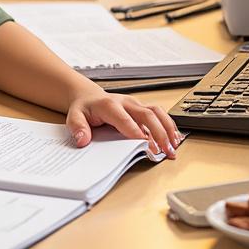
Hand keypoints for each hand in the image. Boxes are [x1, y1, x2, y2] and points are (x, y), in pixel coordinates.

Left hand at [65, 87, 181, 158]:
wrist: (89, 97)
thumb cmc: (84, 108)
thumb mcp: (74, 116)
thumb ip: (78, 128)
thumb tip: (83, 140)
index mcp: (109, 105)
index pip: (125, 119)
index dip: (136, 132)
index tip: (147, 146)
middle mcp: (126, 102)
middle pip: (147, 114)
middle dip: (159, 133)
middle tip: (166, 151)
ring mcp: (136, 104)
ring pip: (157, 112)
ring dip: (168, 129)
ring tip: (174, 146)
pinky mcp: (142, 108)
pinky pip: (159, 114)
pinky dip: (169, 126)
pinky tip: (174, 138)